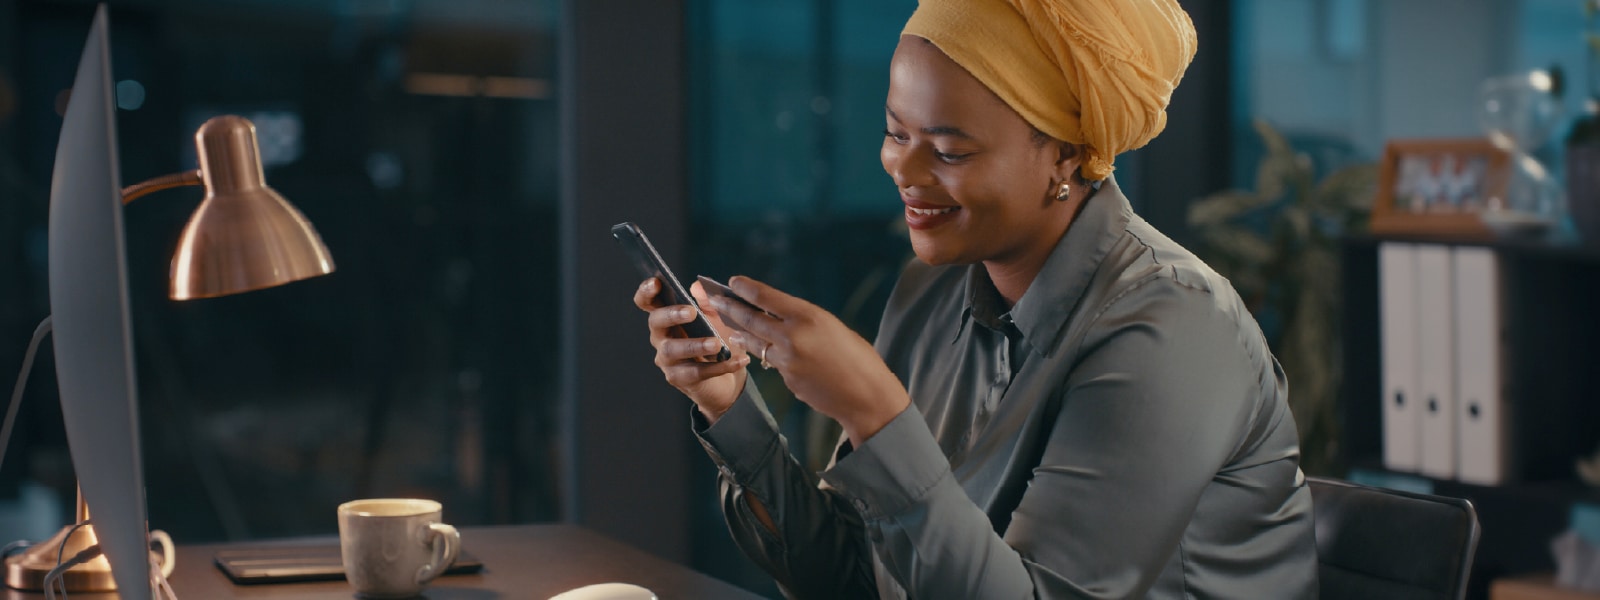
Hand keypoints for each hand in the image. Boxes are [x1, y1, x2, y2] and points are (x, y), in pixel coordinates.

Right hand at [633, 277, 750, 422]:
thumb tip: (697, 286)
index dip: (647, 291)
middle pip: (656, 322)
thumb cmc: (717, 341)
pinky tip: (739, 360)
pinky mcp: (680, 378)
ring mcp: (668, 360)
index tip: (657, 282)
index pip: (647, 302)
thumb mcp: (717, 318)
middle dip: (672, 315)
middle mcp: (661, 337)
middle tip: (691, 312)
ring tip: (717, 344)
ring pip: (673, 350)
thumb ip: (707, 303)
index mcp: (667, 317)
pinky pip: (697, 372)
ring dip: (695, 345)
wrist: (729, 377)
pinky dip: (720, 366)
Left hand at [709, 276, 910, 445]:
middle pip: (751, 318)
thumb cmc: (857, 357)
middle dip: (729, 308)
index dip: (746, 288)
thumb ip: (804, 321)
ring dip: (739, 331)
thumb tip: (779, 316)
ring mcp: (787, 360)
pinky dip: (764, 354)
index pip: (766, 297)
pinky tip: (757, 349)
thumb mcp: (832, 327)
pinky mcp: (786, 379)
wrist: (866, 396)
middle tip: (714, 300)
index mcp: (808, 316)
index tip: (732, 281)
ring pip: (755, 342)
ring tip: (728, 325)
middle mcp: (793, 336)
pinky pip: (771, 362)